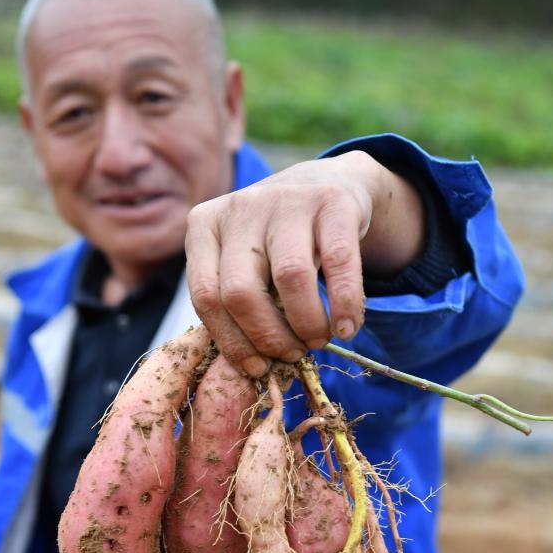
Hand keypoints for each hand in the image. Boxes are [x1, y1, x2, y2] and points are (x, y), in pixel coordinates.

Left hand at [186, 150, 425, 375]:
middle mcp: (240, 207)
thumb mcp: (243, 261)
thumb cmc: (274, 242)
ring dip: (306, 325)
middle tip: (292, 355)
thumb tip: (253, 369)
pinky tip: (348, 328)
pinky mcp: (331, 201)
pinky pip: (339, 262)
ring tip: (318, 341)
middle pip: (241, 292)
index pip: (206, 296)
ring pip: (289, 277)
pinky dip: (345, 304)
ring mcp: (285, 199)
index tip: (258, 367)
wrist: (323, 184)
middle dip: (268, 337)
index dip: (232, 341)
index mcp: (204, 226)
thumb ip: (236, 301)